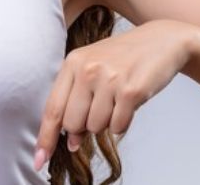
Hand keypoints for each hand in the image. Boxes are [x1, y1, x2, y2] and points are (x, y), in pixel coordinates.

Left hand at [33, 19, 193, 169]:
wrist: (161, 41)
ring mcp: (109, 79)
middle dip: (83, 127)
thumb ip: (76, 101)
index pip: (53, 108)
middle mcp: (87, 69)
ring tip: (116, 99)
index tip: (38, 159)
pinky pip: (118, 127)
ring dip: (106, 122)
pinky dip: (122, 122)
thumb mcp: (92, 69)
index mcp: (72, 62)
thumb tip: (71, 142)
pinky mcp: (131, 91)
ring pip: (96, 127)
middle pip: (72, 123)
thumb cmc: (122, 58)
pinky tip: (128, 104)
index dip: (45, 137)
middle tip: (99, 108)